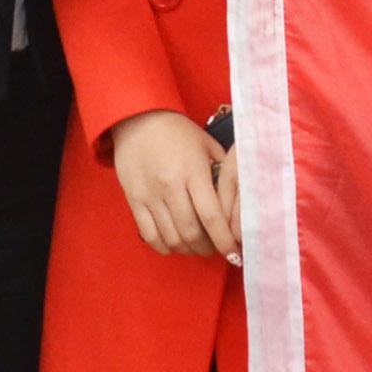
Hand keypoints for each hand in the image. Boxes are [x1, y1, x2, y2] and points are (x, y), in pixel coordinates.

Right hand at [106, 108, 241, 261]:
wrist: (136, 117)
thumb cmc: (176, 130)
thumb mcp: (205, 143)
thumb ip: (222, 168)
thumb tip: (238, 194)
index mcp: (193, 171)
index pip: (211, 216)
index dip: (224, 240)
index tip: (234, 253)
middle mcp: (171, 186)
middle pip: (191, 233)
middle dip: (207, 248)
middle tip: (215, 249)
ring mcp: (150, 195)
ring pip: (171, 238)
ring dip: (187, 250)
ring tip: (196, 247)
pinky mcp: (133, 200)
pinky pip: (149, 234)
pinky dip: (164, 247)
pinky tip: (174, 245)